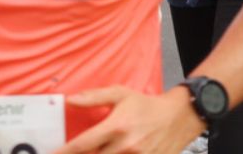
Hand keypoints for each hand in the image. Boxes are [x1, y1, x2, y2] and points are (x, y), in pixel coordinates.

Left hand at [54, 86, 203, 153]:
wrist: (179, 117)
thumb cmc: (146, 105)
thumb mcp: (122, 95)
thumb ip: (94, 97)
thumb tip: (70, 100)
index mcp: (116, 126)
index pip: (81, 145)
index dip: (63, 152)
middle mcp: (125, 145)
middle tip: (73, 153)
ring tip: (98, 152)